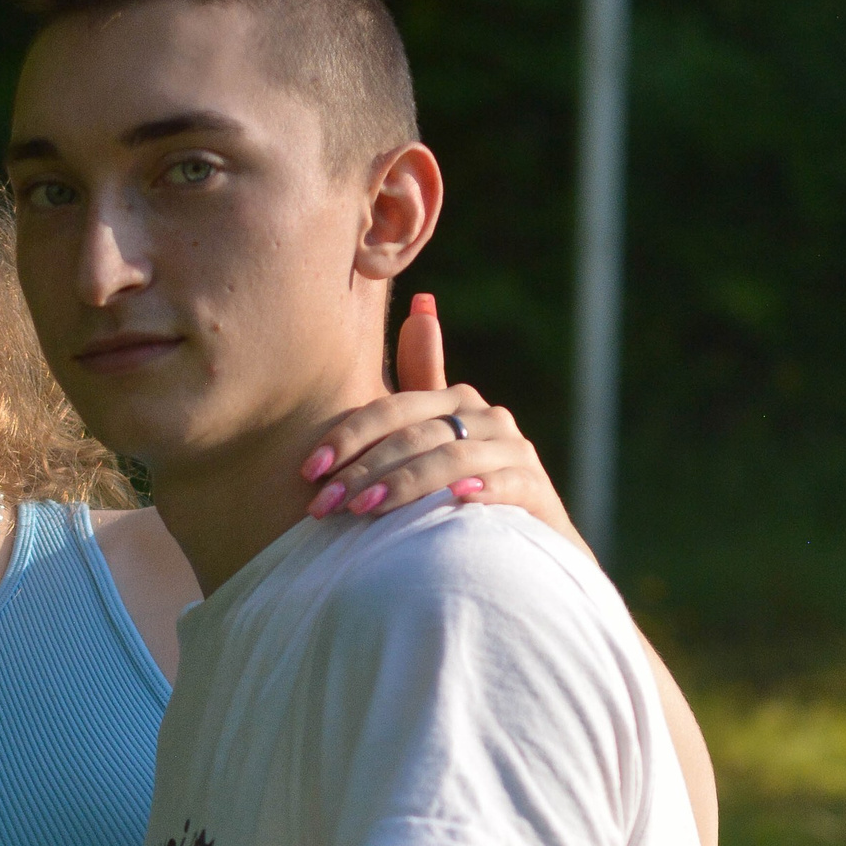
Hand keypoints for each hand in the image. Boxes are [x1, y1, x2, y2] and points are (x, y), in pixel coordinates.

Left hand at [300, 293, 591, 558]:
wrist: (522, 544)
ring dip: (405, 483)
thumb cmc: (465, 487)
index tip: (309, 470)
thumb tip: (422, 301)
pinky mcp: (535, 490)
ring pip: (452, 458)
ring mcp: (514, 452)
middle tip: (324, 505)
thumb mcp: (437, 435)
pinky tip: (453, 501)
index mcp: (454, 401)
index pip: (392, 410)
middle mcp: (487, 417)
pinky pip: (506, 484)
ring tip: (364, 510)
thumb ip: (422, 379)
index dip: (348, 436)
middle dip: (363, 470)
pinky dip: (480, 490)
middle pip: (415, 435)